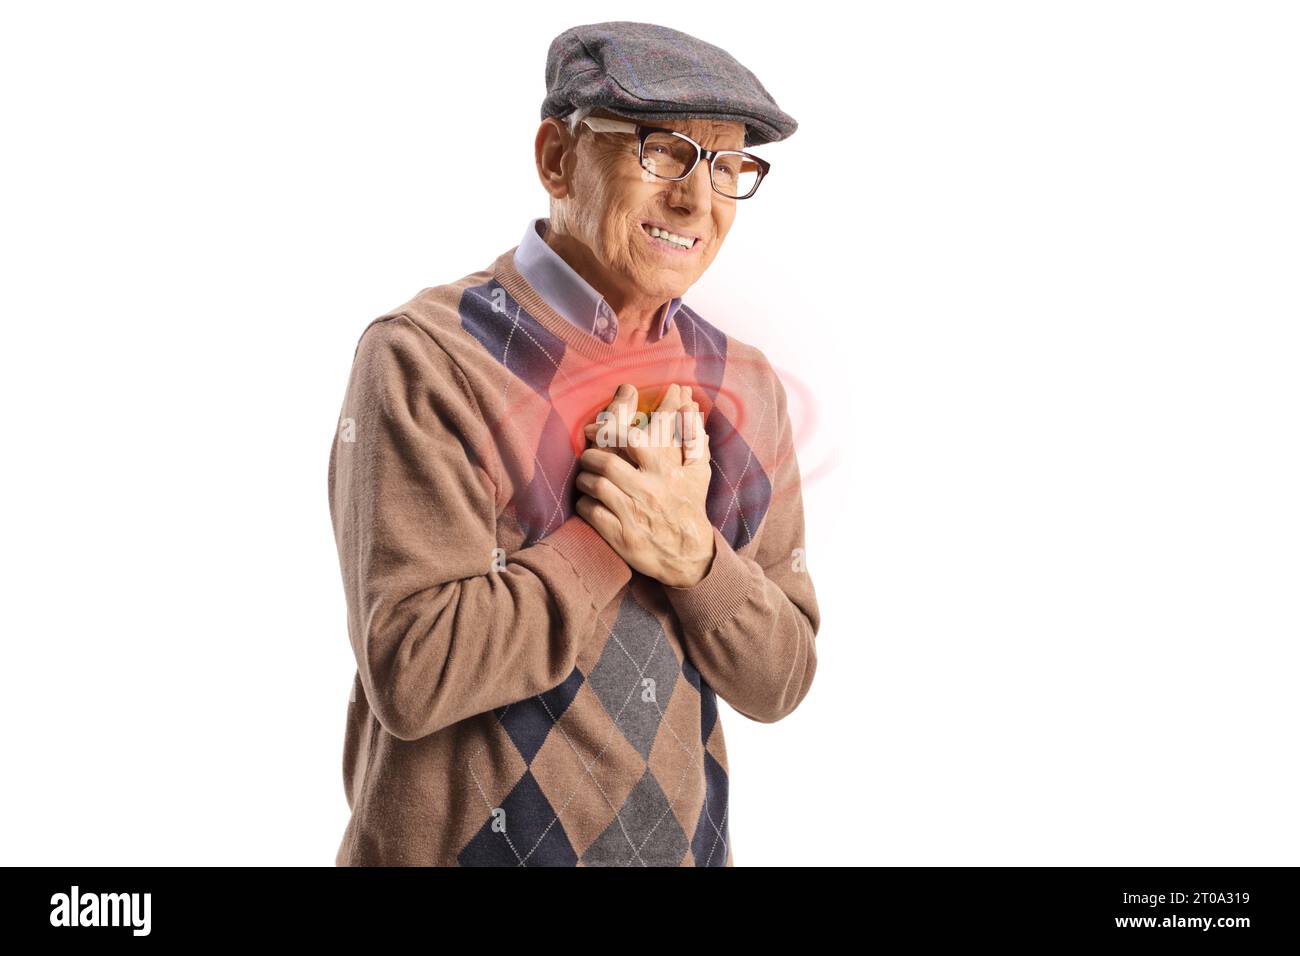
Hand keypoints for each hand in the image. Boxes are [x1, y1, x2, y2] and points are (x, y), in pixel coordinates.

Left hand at [575, 383, 714, 587]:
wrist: (688, 556)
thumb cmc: (689, 507)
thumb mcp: (698, 472)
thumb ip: (693, 436)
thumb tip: (690, 405)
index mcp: (664, 472)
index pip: (632, 438)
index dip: (607, 427)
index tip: (593, 427)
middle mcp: (648, 491)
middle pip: (606, 461)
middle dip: (590, 454)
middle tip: (587, 454)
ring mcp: (632, 514)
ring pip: (595, 485)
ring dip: (584, 477)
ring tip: (586, 476)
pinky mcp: (620, 536)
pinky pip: (590, 512)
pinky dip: (584, 503)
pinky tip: (588, 500)